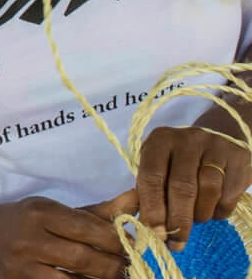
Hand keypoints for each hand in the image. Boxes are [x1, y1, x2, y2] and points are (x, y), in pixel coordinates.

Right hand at [0, 190, 133, 278]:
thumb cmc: (21, 221)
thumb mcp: (51, 209)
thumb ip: (97, 211)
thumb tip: (137, 199)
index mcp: (41, 213)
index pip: (88, 228)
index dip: (117, 241)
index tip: (132, 245)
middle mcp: (31, 239)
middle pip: (86, 260)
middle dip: (115, 267)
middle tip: (129, 267)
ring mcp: (25, 269)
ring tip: (112, 277)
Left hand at [138, 125, 251, 249]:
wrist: (220, 136)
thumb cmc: (180, 158)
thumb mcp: (160, 164)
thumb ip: (149, 188)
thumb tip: (143, 221)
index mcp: (160, 140)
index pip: (151, 175)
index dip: (152, 207)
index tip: (155, 232)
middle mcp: (186, 140)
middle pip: (182, 187)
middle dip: (178, 220)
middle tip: (176, 242)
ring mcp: (213, 148)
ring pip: (208, 191)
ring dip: (200, 214)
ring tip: (195, 219)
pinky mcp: (236, 161)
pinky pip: (228, 195)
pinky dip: (219, 211)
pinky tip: (212, 209)